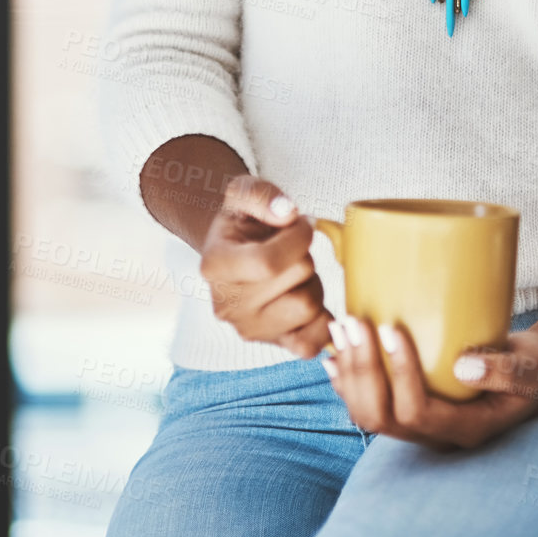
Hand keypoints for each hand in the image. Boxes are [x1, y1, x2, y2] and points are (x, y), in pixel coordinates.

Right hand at [198, 175, 331, 358]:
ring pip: (309, 307)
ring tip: (296, 272)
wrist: (238, 248)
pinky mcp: (272, 344)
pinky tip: (310, 295)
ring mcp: (249, 329)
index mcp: (215, 266)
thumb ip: (262, 194)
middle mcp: (226, 305)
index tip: (301, 223)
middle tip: (294, 249)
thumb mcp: (244, 191)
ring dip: (314, 283)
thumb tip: (287, 213)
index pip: (268, 262)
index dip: (298, 237)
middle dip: (306, 256)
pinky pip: (310, 344)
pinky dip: (322, 321)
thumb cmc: (244, 220)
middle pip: (296, 280)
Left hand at [324, 318, 537, 449]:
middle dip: (362, 370)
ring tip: (341, 327)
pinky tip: (333, 356)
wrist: (533, 377)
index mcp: (466, 429)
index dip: (400, 373)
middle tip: (353, 322)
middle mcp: (436, 434)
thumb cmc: (534, 368)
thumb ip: (504, 369)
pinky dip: (347, 381)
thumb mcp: (531, 367)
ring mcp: (420, 425)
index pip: (419, 412)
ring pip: (370, 413)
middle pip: (384, 416)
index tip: (392, 327)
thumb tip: (463, 364)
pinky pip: (370, 404)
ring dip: (349, 372)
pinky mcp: (410, 409)